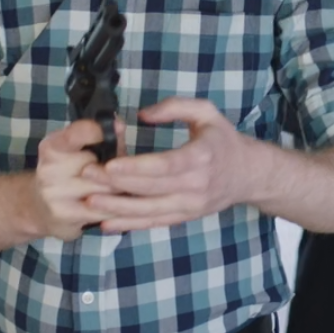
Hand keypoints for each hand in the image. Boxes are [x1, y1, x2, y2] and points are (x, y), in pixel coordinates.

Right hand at [27, 118, 117, 241]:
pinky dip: (119, 208)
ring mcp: (54, 193)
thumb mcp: (79, 152)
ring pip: (106, 189)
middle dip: (120, 170)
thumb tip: (119, 124)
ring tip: (133, 188)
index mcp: (53, 147)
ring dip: (124, 189)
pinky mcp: (64, 215)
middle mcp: (49, 168)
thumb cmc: (69, 174)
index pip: (75, 135)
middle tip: (129, 171)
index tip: (118, 128)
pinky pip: (104, 210)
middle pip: (100, 166)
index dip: (99, 132)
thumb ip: (103, 139)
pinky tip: (125, 205)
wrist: (38, 208)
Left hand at [83, 98, 264, 232]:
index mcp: (201, 157)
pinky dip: (129, 225)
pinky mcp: (184, 216)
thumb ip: (174, 107)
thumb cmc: (223, 140)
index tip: (109, 164)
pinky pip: (154, 223)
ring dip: (117, 208)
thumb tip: (142, 115)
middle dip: (115, 183)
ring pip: (148, 210)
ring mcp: (190, 205)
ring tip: (89, 202)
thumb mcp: (206, 112)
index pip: (164, 165)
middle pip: (150, 188)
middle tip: (86, 175)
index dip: (135, 167)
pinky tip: (106, 223)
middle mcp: (196, 185)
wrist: (248, 174)